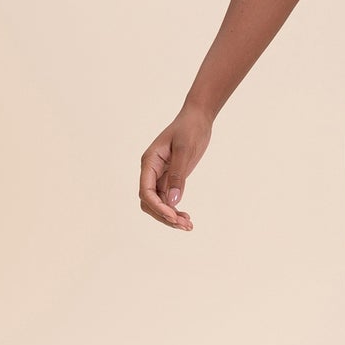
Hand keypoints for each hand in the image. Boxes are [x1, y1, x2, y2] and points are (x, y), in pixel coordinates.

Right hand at [138, 104, 212, 230]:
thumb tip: (173, 201)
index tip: (173, 217)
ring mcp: (160, 176)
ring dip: (170, 216)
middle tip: (184, 225)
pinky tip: (187, 218)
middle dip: (164, 215)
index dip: (157, 207)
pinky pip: (168, 200)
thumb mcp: (185, 150)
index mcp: (149, 162)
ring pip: (159, 203)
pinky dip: (175, 210)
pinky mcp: (170, 178)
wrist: (198, 119)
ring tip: (188, 225)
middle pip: (149, 202)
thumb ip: (178, 175)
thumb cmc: (190, 129)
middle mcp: (151, 171)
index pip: (146, 191)